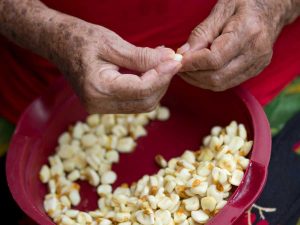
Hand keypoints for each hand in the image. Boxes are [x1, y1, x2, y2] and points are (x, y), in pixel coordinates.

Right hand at [42, 15, 180, 112]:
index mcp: (98, 88)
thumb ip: (142, 56)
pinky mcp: (104, 105)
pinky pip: (133, 102)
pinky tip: (150, 72)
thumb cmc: (80, 38)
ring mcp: (100, 108)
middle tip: (171, 62)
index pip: (141, 90)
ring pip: (142, 104)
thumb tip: (170, 60)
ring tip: (161, 64)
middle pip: (145, 102)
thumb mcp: (111, 43)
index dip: (163, 76)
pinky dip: (147, 88)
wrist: (57, 43)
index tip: (176, 61)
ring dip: (156, 86)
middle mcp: (98, 104)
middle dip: (162, 82)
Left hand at [178, 0, 293, 90]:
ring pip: (220, 84)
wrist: (272, 8)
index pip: (214, 59)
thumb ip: (201, 33)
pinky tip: (200, 71)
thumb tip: (182, 55)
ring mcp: (257, 65)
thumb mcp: (221, 10)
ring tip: (187, 69)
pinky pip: (227, 83)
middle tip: (178, 67)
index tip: (177, 61)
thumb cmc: (245, 3)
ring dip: (199, 80)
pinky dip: (209, 80)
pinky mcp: (255, 71)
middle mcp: (255, 53)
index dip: (192, 63)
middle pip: (216, 76)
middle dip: (192, 75)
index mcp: (248, 32)